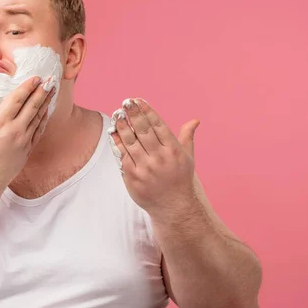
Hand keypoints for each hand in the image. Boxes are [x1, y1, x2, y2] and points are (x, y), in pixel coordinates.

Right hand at [0, 76, 54, 189]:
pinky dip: (44, 119)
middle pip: (32, 106)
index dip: (28, 87)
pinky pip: (39, 131)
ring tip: (52, 91)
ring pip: (38, 117)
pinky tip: (46, 112)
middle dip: (42, 91)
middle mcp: (14, 130)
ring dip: (46, 103)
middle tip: (50, 79)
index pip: (17, 100)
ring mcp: (23, 141)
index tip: (36, 78)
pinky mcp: (27, 150)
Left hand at [109, 98, 199, 214]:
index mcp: (173, 150)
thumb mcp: (187, 158)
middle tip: (125, 102)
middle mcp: (159, 158)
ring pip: (131, 142)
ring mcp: (145, 168)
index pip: (158, 126)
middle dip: (134, 115)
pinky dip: (117, 144)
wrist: (173, 207)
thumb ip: (187, 137)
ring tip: (117, 114)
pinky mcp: (132, 177)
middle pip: (144, 131)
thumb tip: (195, 120)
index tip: (138, 100)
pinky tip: (112, 133)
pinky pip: (122, 157)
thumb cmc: (180, 180)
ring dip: (122, 127)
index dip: (147, 111)